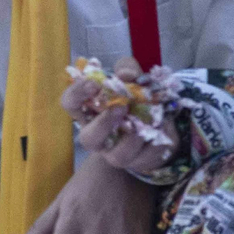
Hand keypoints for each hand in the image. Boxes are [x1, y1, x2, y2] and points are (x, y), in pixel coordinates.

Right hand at [61, 55, 178, 172]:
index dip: (77, 94)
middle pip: (88, 138)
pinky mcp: (137, 164)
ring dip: (135, 137)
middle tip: (121, 107)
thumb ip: (128, 69)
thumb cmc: (134, 98)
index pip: (69, 103)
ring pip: (118, 155)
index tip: (94, 83)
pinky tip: (163, 129)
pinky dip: (158, 143)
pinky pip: (147, 158)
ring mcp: (115, 153)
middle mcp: (96, 135)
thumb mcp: (131, 77)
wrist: (159, 123)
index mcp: (88, 111)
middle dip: (104, 123)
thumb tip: (128, 74)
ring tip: (151, 121)